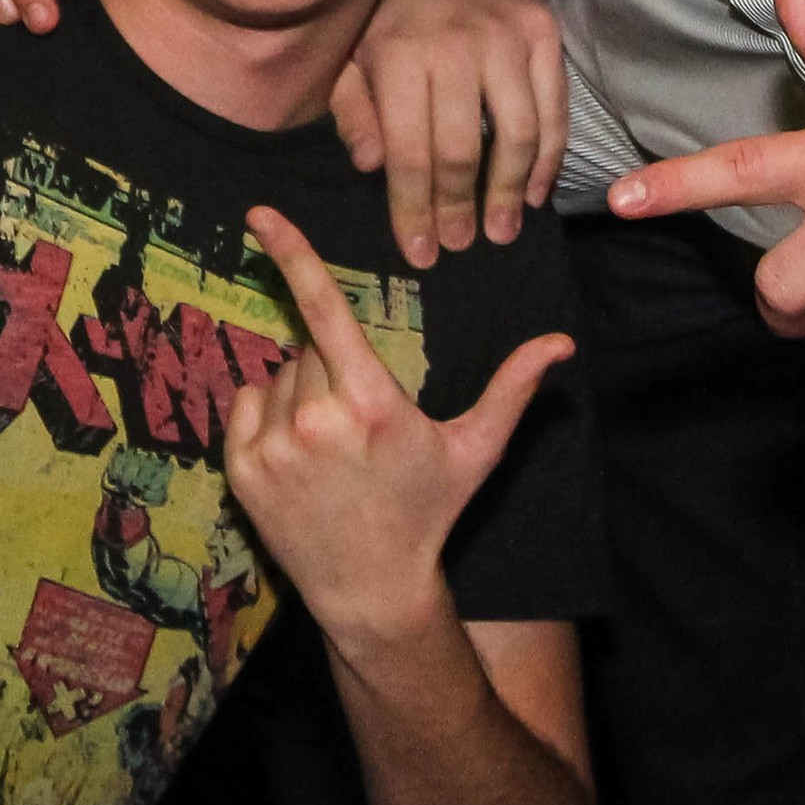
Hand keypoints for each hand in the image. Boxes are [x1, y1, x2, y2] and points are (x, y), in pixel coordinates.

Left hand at [224, 205, 569, 642]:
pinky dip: (267, 416)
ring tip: (332, 447)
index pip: (326, 310)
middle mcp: (318, 420)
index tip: (261, 215)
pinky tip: (300, 455)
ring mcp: (275, 447)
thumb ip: (513, 387)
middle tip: (358, 422)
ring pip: (280, 377)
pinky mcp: (243, 469)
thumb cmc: (429, 511)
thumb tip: (562, 342)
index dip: (293, 254)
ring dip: (302, 395)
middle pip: (310, 349)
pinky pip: (247, 404)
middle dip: (332, 368)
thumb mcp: (476, 449)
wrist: (372, 589)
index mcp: (373, 403)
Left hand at [330, 0, 567, 267]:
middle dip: (461, 209)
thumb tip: (371, 166)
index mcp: (400, 56)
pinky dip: (549, 155)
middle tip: (463, 244)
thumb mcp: (349, 52)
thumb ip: (354, 110)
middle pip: (463, 151)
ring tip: (502, 229)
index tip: (421, 252)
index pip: (411, 153)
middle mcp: (456, 48)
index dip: (415, 210)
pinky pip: (554, 107)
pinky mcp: (544, 32)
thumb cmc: (386, 6)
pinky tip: (536, 188)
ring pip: (518, 134)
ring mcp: (507, 40)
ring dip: (510, 191)